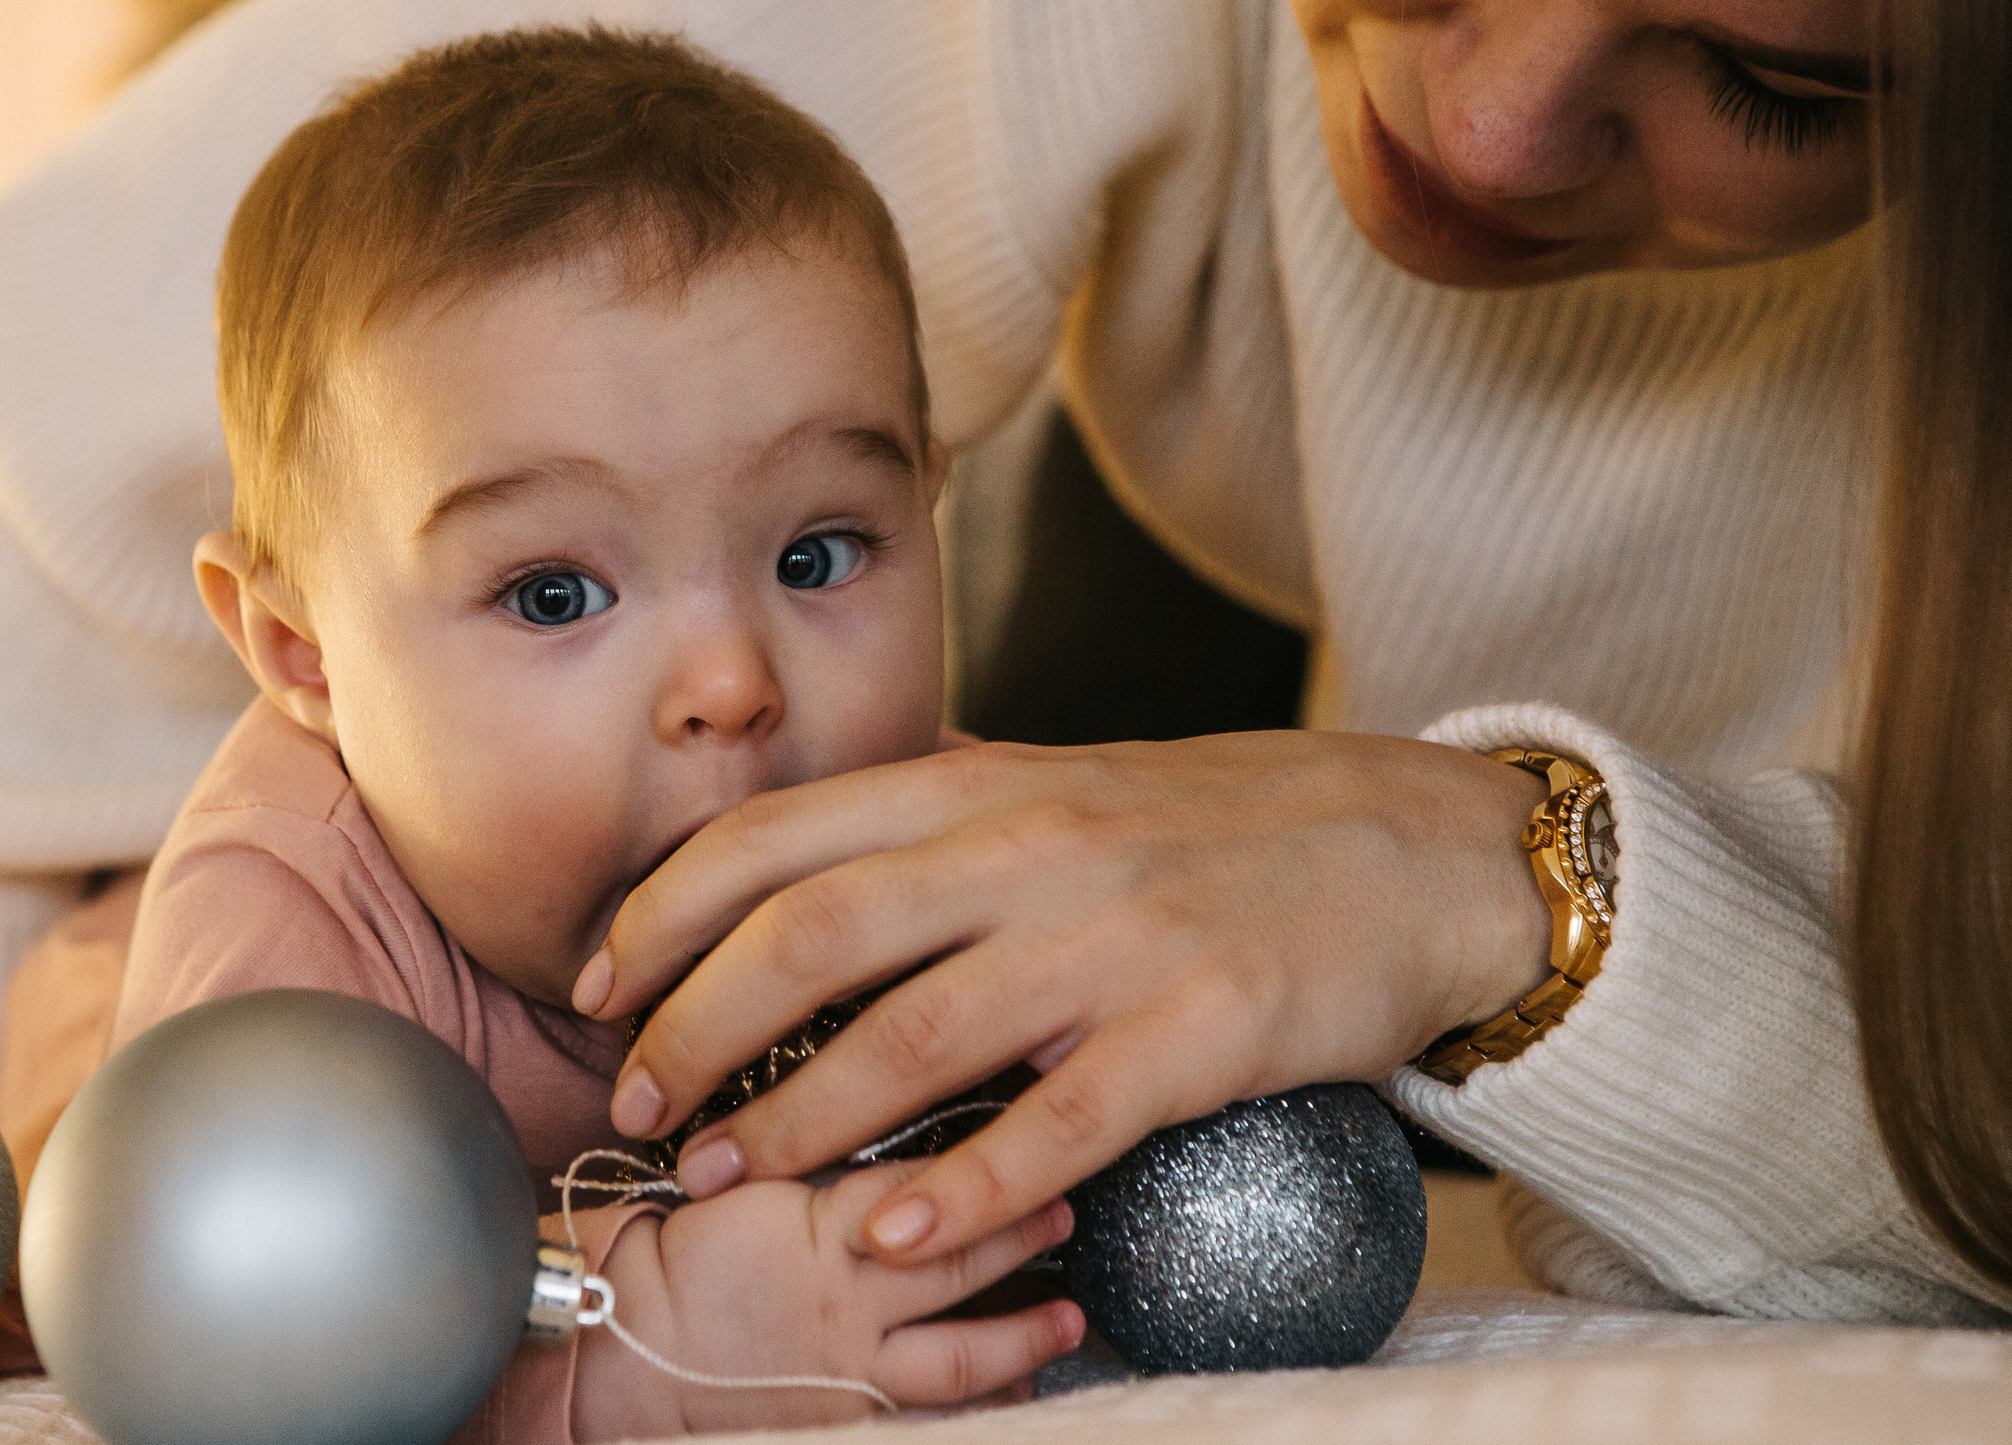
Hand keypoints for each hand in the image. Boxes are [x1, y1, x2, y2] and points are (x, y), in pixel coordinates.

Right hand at [569, 1165, 1082, 1437]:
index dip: (976, 1159)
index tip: (1026, 1133)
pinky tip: (1017, 1398)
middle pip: (955, 1262)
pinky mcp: (841, 1420)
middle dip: (1018, 1235)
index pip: (916, 1184)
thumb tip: (859, 1108)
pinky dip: (975, 1410)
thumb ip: (801, 1155)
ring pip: (958, 1354)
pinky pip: (925, 1418)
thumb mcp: (732, 1181)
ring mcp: (848, 1366)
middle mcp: (844, 1296)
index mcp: (815, 1223)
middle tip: (1069, 1212)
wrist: (618, 1350)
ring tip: (1070, 1319)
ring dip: (1022, 1337)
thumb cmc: (662, 1257)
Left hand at [574, 733, 1550, 1266]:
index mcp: (983, 786)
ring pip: (912, 1032)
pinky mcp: (1198, 1031)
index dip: (663, 909)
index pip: (778, 834)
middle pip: (812, 932)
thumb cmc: (1223, 824)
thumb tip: (811, 818)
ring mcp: (1113, 940)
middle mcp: (1030, 849)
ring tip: (720, 1175)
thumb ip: (939, 796)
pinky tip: (886, 1234)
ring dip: (795, 1117)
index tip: (595, 980)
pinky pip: (1054, 1121)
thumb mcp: (1066, 776)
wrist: (1416, 851)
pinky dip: (957, 1184)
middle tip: (633, 1102)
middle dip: (694, 1023)